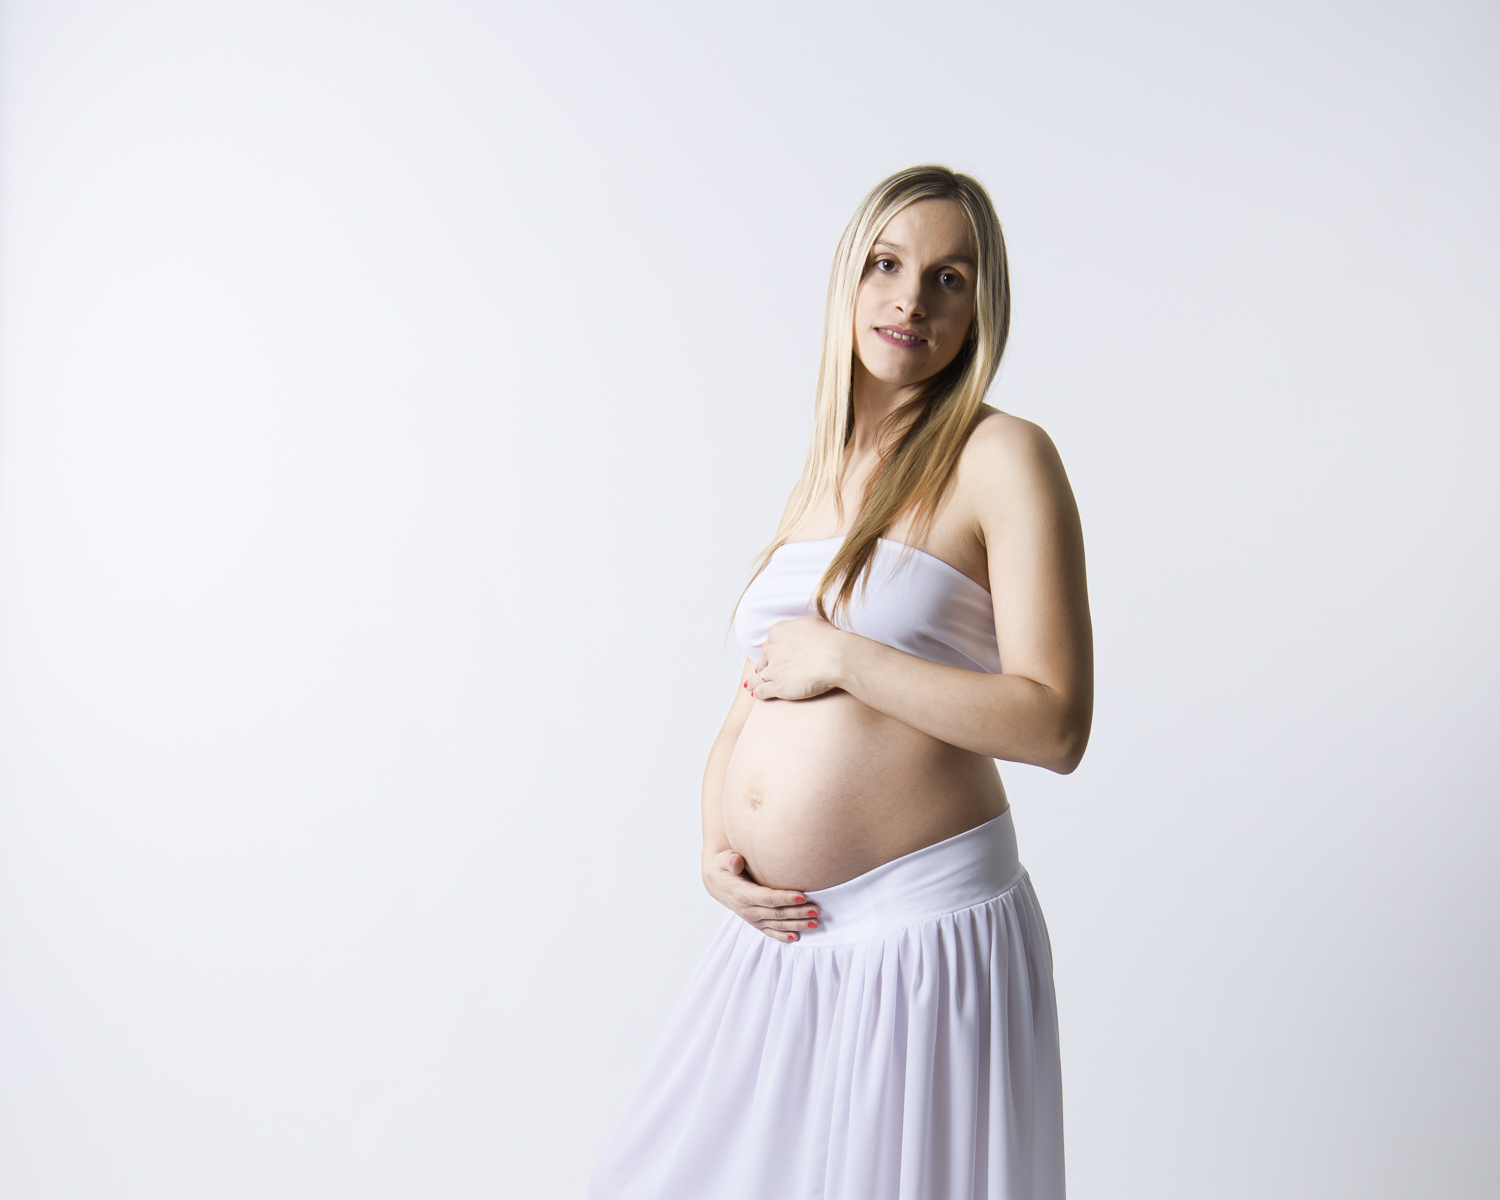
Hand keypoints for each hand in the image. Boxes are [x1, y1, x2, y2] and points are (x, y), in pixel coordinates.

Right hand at [702, 848, 820, 942]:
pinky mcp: (757, 923)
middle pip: (777, 913)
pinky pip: (771, 932)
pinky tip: (797, 937)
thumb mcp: (723, 860)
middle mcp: (748, 910)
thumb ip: (730, 860)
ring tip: (815, 923)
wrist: (717, 882)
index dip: (785, 898)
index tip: (802, 896)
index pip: (767, 898)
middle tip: (817, 910)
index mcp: (742, 894)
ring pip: (778, 924)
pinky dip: (784, 936)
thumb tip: (736, 861)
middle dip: (798, 912)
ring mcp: (753, 919)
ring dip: (797, 925)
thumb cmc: (724, 867)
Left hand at [746, 614, 848, 700]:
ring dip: (754, 681)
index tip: (775, 654)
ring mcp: (773, 669)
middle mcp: (772, 649)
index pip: (772, 641)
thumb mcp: (812, 623)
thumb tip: (802, 631)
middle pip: (764, 658)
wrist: (835, 656)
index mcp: (778, 632)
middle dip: (765, 664)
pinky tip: (755, 695)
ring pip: (759, 677)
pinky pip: (762, 691)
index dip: (774, 649)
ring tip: (750, 686)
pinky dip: (758, 693)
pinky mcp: (778, 686)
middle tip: (764, 670)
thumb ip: (800, 628)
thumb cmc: (829, 639)